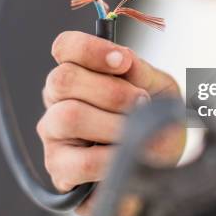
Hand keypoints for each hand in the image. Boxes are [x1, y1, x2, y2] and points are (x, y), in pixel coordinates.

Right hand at [37, 31, 184, 215]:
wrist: (161, 163)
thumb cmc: (152, 119)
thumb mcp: (157, 87)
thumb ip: (139, 71)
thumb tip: (123, 58)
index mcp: (78, 72)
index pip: (65, 47)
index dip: (90, 50)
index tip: (123, 62)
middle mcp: (58, 99)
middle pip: (63, 79)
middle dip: (111, 91)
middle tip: (141, 102)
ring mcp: (53, 133)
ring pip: (69, 117)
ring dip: (113, 124)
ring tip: (136, 132)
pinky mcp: (59, 168)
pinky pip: (83, 161)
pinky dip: (113, 157)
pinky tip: (127, 156)